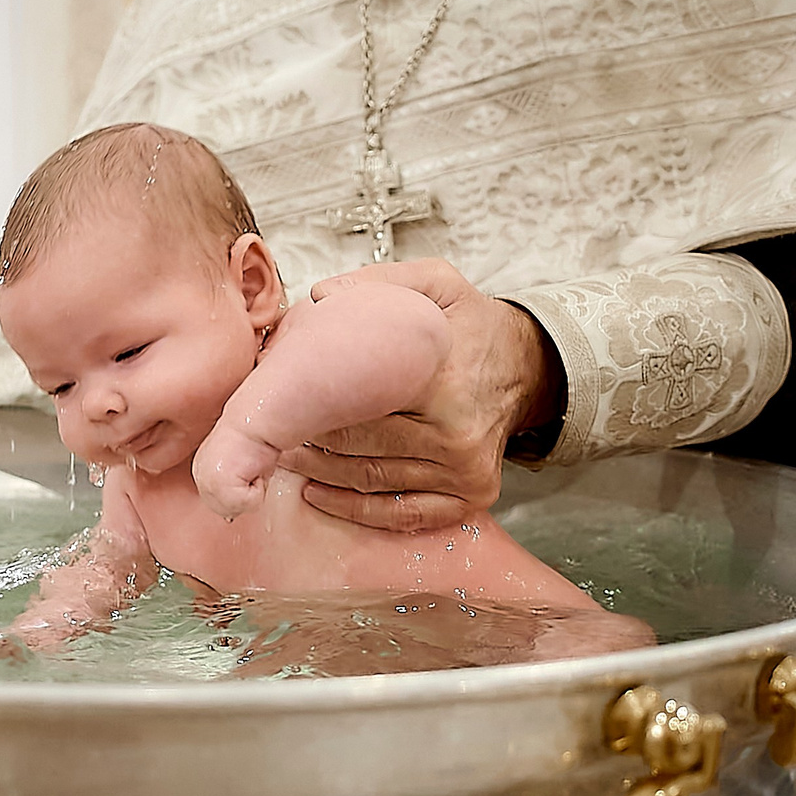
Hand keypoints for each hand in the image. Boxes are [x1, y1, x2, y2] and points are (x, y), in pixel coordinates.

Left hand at [192, 418, 277, 520]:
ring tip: (253, 468)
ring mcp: (206, 482)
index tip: (247, 469)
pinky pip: (247, 504)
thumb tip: (229, 517)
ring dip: (252, 492)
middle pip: (228, 510)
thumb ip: (230, 488)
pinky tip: (255, 469)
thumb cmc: (256, 440)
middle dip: (245, 493)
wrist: (256, 423)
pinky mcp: (219, 486)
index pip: (221, 501)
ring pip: (237, 509)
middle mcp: (199, 477)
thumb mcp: (240, 467)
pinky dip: (258, 491)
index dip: (241, 491)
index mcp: (202, 471)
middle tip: (252, 468)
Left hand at [276, 259, 561, 531]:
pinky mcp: (472, 496)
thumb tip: (319, 296)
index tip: (274, 401)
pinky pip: (402, 514)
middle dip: (305, 441)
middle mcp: (457, 436)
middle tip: (268, 433)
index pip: (356, 407)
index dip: (307, 407)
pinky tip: (319, 494)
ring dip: (320, 474)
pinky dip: (356, 510)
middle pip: (358, 449)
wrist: (528, 364)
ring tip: (284, 457)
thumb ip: (379, 281)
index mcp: (442, 385)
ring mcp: (465, 472)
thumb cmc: (472, 325)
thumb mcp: (435, 284)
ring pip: (372, 482)